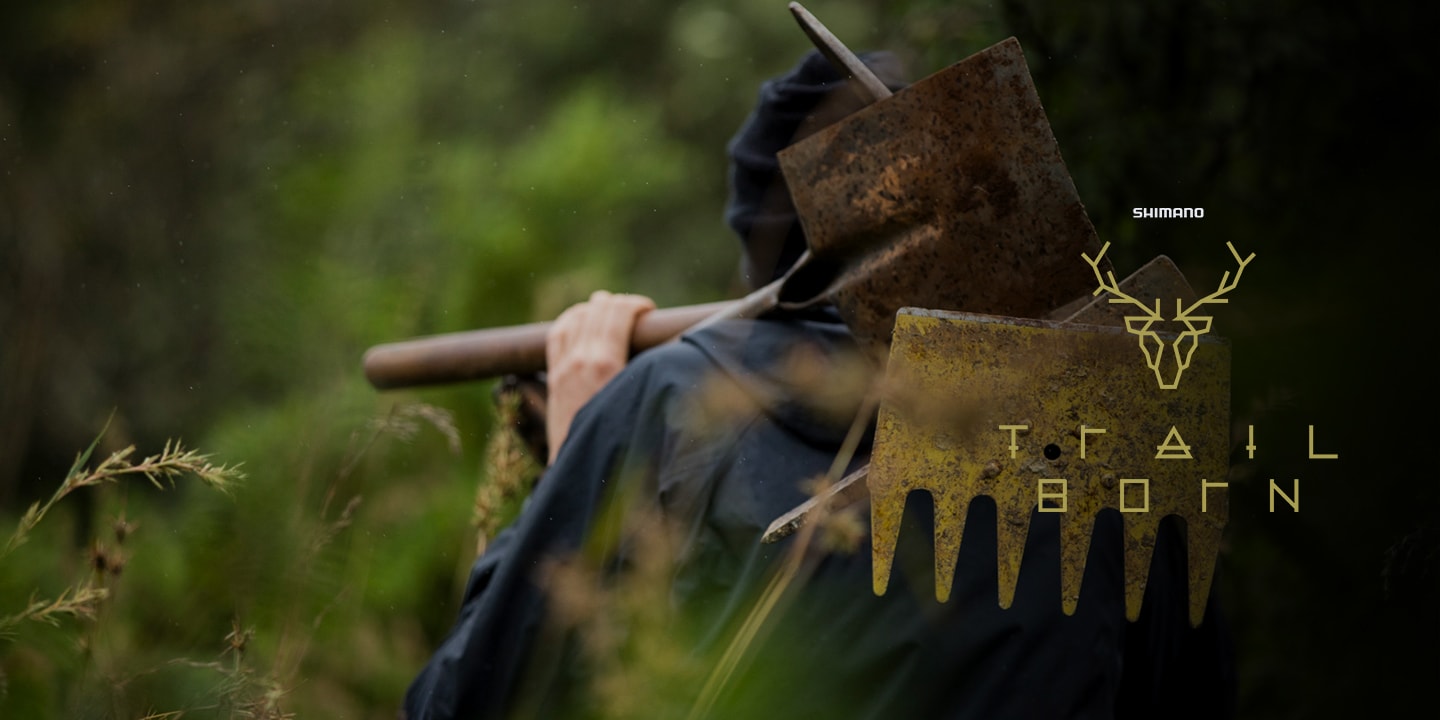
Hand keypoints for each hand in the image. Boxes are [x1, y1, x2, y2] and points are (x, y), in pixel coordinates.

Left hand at [544, 290, 654, 463]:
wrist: (585, 473)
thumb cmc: (623, 443)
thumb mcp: (645, 404)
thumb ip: (654, 373)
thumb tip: (678, 349)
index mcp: (604, 364)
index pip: (618, 312)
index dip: (637, 305)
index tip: (651, 312)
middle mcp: (579, 360)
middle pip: (597, 310)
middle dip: (619, 304)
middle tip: (637, 314)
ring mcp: (562, 368)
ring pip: (574, 318)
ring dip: (594, 309)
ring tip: (611, 312)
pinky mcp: (554, 378)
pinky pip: (556, 335)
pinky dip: (571, 321)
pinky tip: (582, 322)